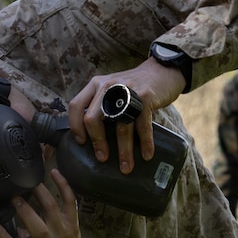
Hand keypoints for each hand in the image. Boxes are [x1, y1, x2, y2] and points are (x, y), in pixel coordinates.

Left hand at [67, 58, 185, 173]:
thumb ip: (100, 105)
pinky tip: (146, 154)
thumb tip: (91, 136)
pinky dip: (145, 143)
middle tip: (103, 158)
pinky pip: (142, 125)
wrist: (162, 70)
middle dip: (98, 142)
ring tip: (126, 167)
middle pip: (93, 118)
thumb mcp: (111, 89)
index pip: (75, 106)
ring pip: (120, 126)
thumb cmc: (134, 86)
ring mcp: (127, 91)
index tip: (81, 143)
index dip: (75, 127)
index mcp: (96, 85)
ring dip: (124, 150)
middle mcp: (108, 86)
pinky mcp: (146, 97)